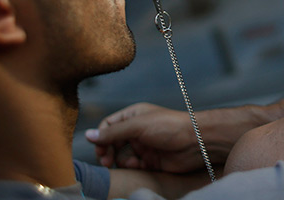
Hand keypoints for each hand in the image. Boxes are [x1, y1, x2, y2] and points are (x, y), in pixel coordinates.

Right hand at [85, 103, 203, 172]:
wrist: (196, 141)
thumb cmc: (170, 126)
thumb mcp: (138, 126)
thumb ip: (113, 132)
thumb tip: (87, 136)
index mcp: (134, 116)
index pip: (108, 126)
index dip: (101, 137)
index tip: (99, 148)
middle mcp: (137, 130)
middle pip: (112, 142)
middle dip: (106, 151)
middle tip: (105, 160)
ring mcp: (144, 145)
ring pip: (121, 156)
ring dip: (119, 161)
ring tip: (123, 163)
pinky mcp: (150, 160)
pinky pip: (133, 166)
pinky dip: (130, 167)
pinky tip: (135, 165)